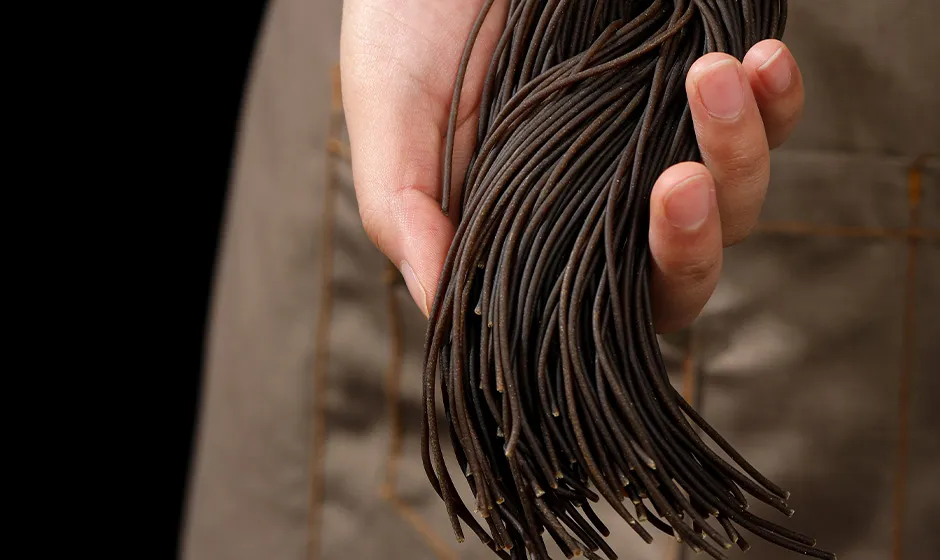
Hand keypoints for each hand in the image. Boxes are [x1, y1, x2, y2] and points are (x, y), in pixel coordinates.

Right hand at [340, 1, 803, 332]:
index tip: (623, 253)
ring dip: (739, 152)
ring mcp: (651, 142)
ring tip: (710, 75)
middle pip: (683, 267)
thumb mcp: (390, 118)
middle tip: (677, 180)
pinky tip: (761, 60)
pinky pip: (768, 113)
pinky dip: (776, 98)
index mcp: (531, 231)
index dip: (631, 297)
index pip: (598, 303)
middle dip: (694, 241)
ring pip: (736, 195)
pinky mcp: (689, 84)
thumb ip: (403, 214)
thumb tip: (443, 310)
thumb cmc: (408, 23)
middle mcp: (599, 199)